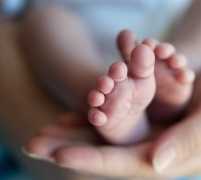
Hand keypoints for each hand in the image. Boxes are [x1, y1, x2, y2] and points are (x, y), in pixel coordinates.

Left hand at [25, 112, 157, 177]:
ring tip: (45, 127)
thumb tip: (156, 164)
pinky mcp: (135, 115)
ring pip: (99, 131)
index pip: (117, 161)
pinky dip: (89, 114)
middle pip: (99, 148)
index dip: (89, 158)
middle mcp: (143, 147)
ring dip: (72, 129)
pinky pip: (106, 116)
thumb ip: (186, 143)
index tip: (58, 155)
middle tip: (34, 143)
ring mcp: (137, 130)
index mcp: (159, 156)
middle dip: (67, 145)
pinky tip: (70, 113)